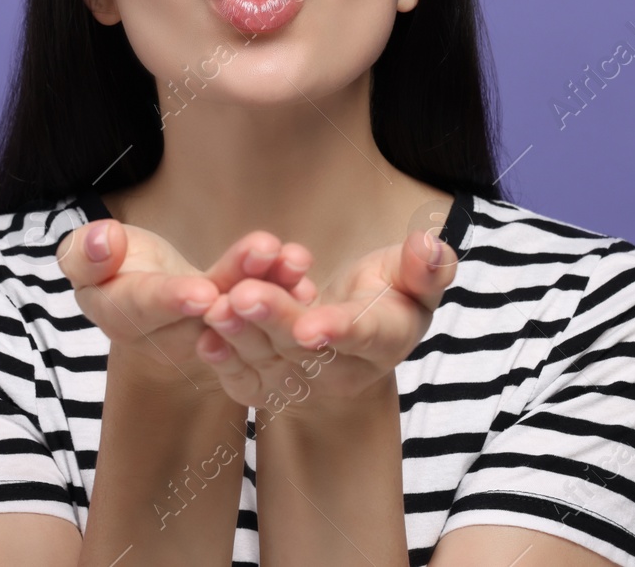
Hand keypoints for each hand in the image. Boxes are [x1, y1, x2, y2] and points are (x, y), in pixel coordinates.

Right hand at [58, 217, 317, 391]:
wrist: (138, 285)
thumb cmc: (107, 264)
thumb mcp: (83, 256)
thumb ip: (85, 253)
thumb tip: (103, 240)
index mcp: (122, 316)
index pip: (146, 309)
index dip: (174, 301)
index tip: (203, 293)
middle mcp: (167, 335)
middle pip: (205, 313)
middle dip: (239, 285)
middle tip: (266, 253)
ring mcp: (205, 331)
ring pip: (239, 308)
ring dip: (270, 282)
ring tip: (292, 255)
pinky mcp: (233, 321)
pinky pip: (257, 305)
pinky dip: (281, 287)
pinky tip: (303, 268)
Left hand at [194, 229, 456, 409]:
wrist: (354, 338)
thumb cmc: (388, 296)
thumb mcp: (416, 277)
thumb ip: (426, 267)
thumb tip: (429, 245)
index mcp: (386, 340)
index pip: (362, 336)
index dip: (337, 329)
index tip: (310, 326)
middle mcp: (345, 372)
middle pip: (306, 350)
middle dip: (274, 322)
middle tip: (243, 295)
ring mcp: (306, 385)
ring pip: (270, 363)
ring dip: (241, 336)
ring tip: (216, 306)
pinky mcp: (272, 389)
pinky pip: (247, 381)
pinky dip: (225, 362)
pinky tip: (205, 338)